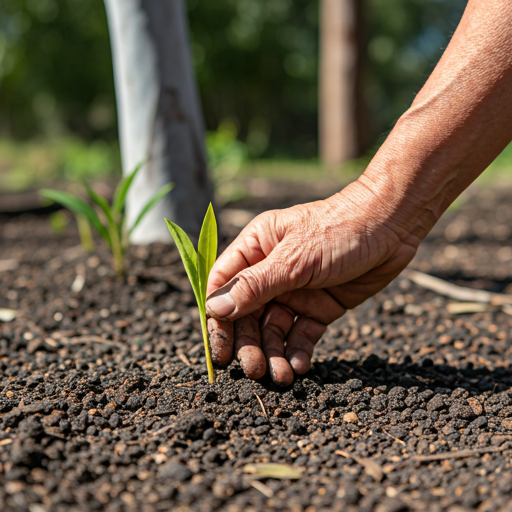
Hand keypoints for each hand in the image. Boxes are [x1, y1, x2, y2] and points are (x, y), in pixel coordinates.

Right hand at [206, 177, 422, 385]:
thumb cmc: (339, 229)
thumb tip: (215, 309)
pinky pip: (302, 333)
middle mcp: (270, 271)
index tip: (218, 349)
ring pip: (274, 328)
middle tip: (253, 369)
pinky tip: (300, 367)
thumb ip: (255, 286)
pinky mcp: (319, 306)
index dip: (217, 318)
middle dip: (249, 343)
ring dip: (274, 353)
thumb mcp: (294, 258)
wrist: (392, 227)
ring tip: (280, 376)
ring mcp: (295, 291)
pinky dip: (299, 351)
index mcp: (255, 248)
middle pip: (247, 314)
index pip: (224, 286)